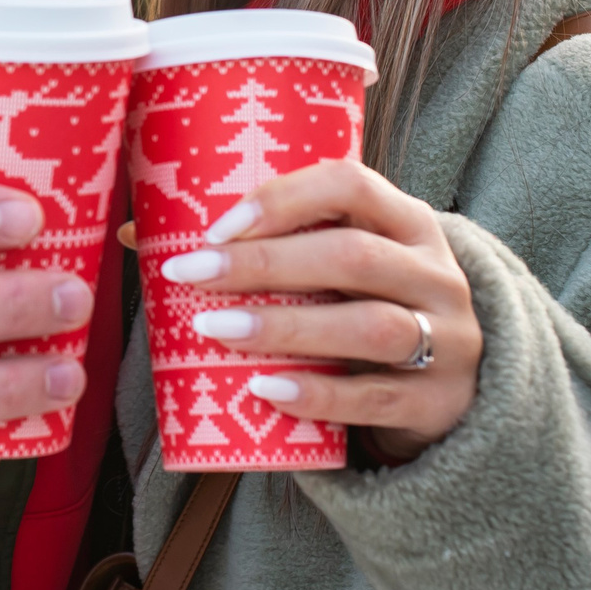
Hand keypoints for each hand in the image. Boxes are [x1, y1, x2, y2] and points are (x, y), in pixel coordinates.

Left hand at [156, 159, 480, 462]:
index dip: (283, 199)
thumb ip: (265, 246)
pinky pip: (376, 398)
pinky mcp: (437, 403)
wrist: (456, 390)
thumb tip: (135, 233)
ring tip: (215, 329)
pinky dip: (318, 395)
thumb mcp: (340, 268)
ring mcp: (446, 340)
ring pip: (371, 326)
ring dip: (287, 326)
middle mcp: (436, 274)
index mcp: (408, 222)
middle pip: (353, 256)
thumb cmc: (370, 308)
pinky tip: (265, 390)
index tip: (216, 227)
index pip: (352, 186)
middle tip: (190, 275)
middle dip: (265, 263)